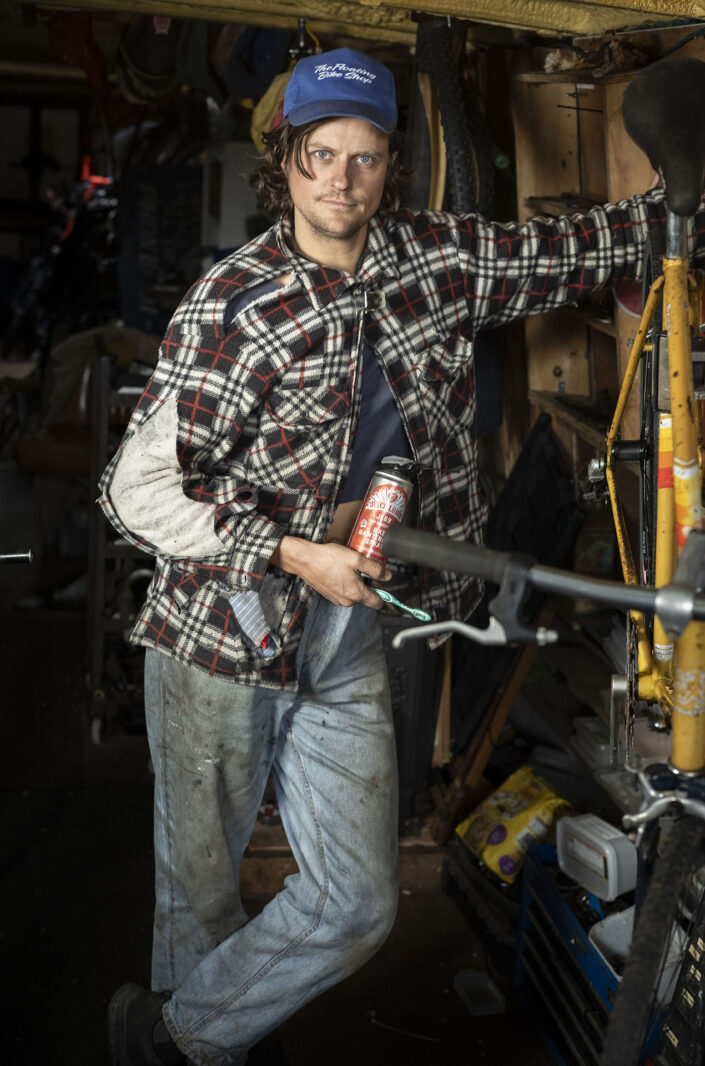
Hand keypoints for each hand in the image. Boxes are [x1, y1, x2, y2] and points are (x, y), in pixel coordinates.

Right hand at [271, 536, 390, 607]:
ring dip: (357, 583)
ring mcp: (337, 600)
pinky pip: (344, 592)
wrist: (305, 560)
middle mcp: (347, 601)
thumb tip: (388, 576)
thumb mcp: (357, 559)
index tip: (384, 584)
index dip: (384, 594)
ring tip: (351, 567)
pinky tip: (341, 571)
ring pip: (355, 594)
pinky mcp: (330, 595)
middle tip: (365, 568)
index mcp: (356, 594)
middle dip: (369, 584)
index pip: (378, 603)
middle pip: (366, 597)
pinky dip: (346, 583)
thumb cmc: (329, 559)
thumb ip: (375, 569)